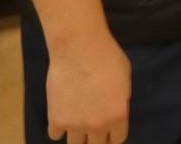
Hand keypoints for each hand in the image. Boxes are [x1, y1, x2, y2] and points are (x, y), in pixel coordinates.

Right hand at [46, 29, 131, 143]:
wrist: (79, 47)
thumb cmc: (107, 57)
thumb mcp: (125, 79)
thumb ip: (121, 101)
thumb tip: (114, 110)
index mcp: (118, 117)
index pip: (118, 140)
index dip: (114, 134)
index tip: (110, 129)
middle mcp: (97, 126)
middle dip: (97, 138)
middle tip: (93, 127)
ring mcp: (75, 125)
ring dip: (78, 135)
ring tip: (77, 123)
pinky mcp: (56, 119)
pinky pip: (55, 135)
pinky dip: (58, 127)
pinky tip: (61, 116)